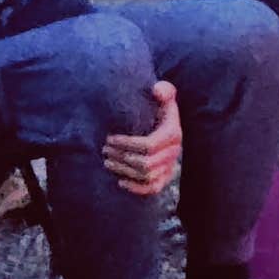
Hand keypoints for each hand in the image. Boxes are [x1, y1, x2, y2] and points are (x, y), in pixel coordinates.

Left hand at [102, 81, 181, 199]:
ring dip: (124, 171)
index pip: (149, 146)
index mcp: (173, 134)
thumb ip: (164, 90)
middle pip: (145, 163)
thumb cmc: (158, 107)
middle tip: (104, 149)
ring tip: (107, 162)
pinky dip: (136, 188)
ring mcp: (170, 167)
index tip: (110, 138)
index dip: (127, 144)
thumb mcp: (164, 94)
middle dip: (121, 157)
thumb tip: (156, 91)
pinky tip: (120, 181)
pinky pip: (152, 188)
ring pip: (146, 176)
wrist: (164, 122)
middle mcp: (174, 152)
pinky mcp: (164, 177)